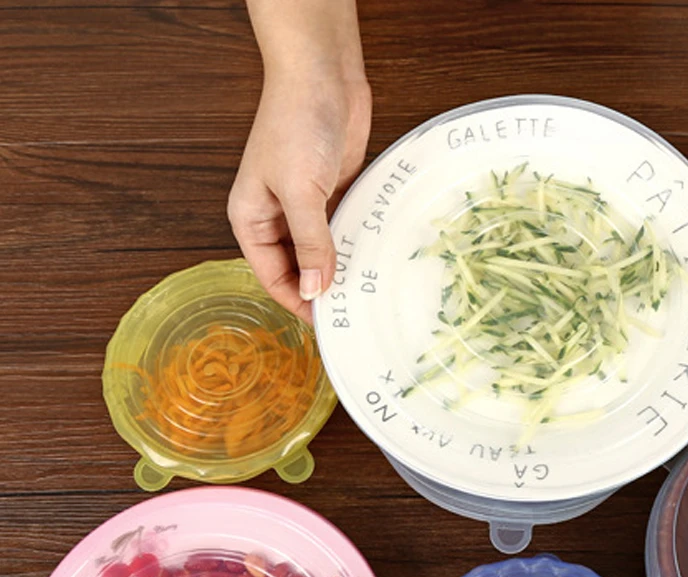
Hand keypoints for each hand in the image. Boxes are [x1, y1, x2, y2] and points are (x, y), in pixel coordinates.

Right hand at [228, 70, 371, 322]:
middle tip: (350, 313)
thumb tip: (315, 290)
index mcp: (250, 219)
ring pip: (321, 254)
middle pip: (296, 271)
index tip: (326, 323)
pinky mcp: (331, 195)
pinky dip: (353, 247)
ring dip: (339, 271)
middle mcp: (274, 217)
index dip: (298, 301)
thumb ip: (309, 244)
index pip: (272, 277)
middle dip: (320, 290)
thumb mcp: (300, 191)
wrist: (323, 75)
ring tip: (362, 294)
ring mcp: (304, 207)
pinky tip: (369, 263)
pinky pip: (341, 233)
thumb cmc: (296, 123)